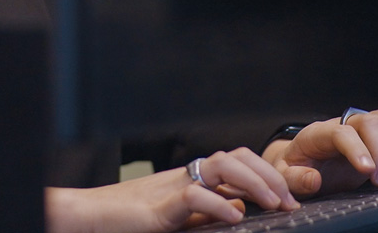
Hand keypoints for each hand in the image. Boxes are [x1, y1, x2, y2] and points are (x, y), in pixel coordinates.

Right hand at [46, 148, 299, 232]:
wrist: (87, 220)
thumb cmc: (127, 221)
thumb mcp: (177, 218)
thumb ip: (205, 213)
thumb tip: (238, 208)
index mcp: (190, 178)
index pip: (237, 162)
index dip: (267, 174)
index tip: (290, 199)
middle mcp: (185, 176)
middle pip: (236, 156)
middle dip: (269, 175)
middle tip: (290, 202)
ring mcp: (172, 187)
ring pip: (222, 165)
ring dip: (254, 182)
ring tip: (273, 204)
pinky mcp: (158, 207)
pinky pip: (194, 194)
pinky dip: (218, 203)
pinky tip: (236, 217)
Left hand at [262, 110, 377, 195]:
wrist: (304, 163)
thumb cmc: (296, 169)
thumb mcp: (286, 177)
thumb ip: (295, 179)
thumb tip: (314, 179)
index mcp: (317, 133)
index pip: (341, 132)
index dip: (357, 149)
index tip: (368, 171)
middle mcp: (341, 124)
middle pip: (370, 121)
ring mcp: (360, 126)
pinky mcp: (375, 132)